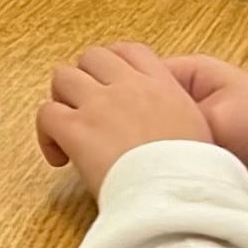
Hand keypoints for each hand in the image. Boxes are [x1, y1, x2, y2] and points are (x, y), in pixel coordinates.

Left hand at [34, 42, 212, 194]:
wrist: (177, 196)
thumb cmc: (191, 178)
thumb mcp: (201, 134)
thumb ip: (178, 117)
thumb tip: (167, 128)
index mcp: (163, 87)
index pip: (131, 51)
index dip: (114, 63)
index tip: (110, 84)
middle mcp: (129, 87)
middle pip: (93, 57)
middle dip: (85, 78)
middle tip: (87, 108)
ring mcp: (100, 105)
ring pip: (63, 77)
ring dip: (62, 99)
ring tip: (69, 129)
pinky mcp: (76, 129)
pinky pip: (46, 114)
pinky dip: (46, 134)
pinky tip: (60, 159)